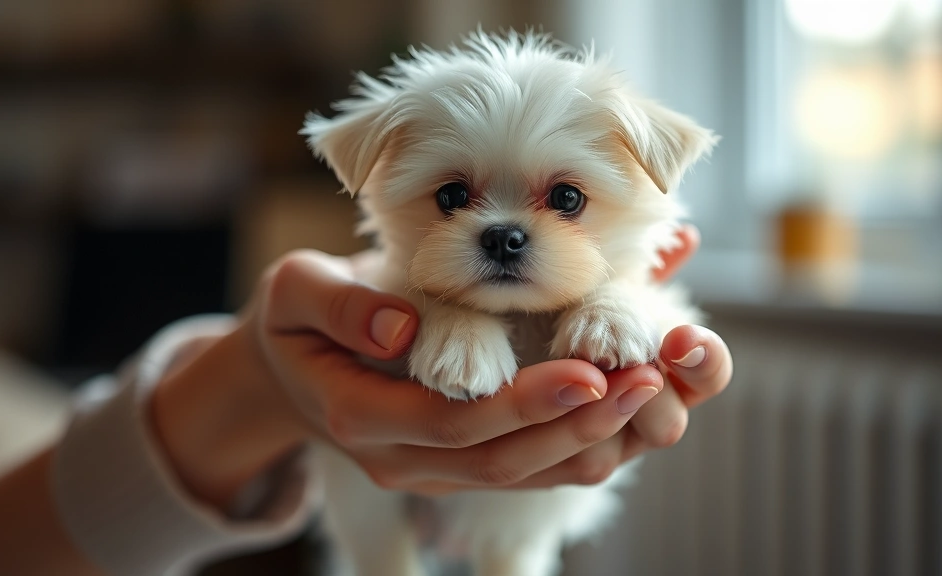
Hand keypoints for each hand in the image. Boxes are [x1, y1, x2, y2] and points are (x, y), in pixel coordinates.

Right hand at [154, 249, 665, 502]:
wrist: (289, 367)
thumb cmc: (296, 320)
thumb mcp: (295, 291)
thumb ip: (339, 304)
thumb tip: (402, 327)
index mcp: (360, 416)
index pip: (453, 422)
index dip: (522, 404)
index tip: (587, 372)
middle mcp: (401, 457)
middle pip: (501, 460)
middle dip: (577, 426)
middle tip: (645, 383)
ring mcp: (432, 469)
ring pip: (524, 475)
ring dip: (592, 441)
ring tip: (652, 394)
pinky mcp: (457, 462)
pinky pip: (528, 468)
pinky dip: (578, 443)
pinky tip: (625, 409)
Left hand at [536, 225, 733, 479]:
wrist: (462, 379)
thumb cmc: (537, 322)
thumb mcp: (582, 295)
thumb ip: (629, 278)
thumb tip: (685, 238)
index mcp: (657, 382)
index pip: (707, 378)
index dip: (705, 361)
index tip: (680, 338)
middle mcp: (627, 431)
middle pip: (666, 428)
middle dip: (650, 396)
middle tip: (634, 367)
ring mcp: (578, 460)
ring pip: (596, 460)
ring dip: (593, 416)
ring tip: (585, 378)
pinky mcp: (513, 472)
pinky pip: (528, 468)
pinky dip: (527, 429)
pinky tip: (519, 395)